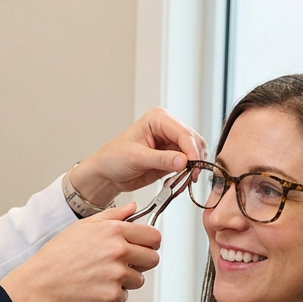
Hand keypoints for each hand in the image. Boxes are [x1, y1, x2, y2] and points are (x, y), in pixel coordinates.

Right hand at [0, 204, 162, 301]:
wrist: (42, 281)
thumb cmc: (58, 255)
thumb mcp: (84, 226)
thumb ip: (113, 215)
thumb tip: (132, 208)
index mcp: (113, 231)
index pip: (153, 236)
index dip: (151, 242)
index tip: (146, 246)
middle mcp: (118, 251)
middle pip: (153, 259)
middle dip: (142, 262)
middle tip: (124, 263)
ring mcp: (117, 274)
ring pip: (139, 279)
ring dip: (126, 280)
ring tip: (103, 275)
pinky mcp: (112, 295)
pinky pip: (124, 296)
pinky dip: (113, 294)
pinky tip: (96, 286)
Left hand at [68, 108, 206, 206]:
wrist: (107, 174)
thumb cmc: (113, 158)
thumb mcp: (136, 158)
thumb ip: (161, 159)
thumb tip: (184, 161)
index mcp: (158, 119)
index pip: (183, 132)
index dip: (191, 150)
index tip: (193, 166)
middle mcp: (168, 128)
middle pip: (194, 142)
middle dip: (195, 159)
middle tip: (191, 177)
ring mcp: (171, 143)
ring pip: (195, 154)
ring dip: (193, 168)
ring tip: (185, 181)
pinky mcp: (173, 158)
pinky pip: (188, 166)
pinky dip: (188, 174)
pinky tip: (180, 182)